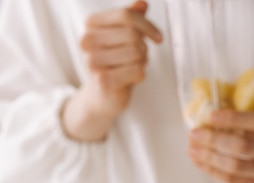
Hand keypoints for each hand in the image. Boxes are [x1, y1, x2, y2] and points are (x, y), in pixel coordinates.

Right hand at [62, 1, 161, 141]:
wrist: (102, 95)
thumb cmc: (116, 62)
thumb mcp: (123, 38)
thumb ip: (132, 20)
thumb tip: (142, 3)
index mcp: (91, 24)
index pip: (126, 15)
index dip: (148, 26)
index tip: (158, 38)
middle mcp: (87, 40)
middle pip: (133, 35)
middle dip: (143, 48)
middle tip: (138, 58)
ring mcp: (93, 61)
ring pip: (137, 53)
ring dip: (142, 62)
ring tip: (131, 67)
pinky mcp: (103, 80)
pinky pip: (138, 71)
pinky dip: (140, 75)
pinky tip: (130, 79)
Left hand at [187, 110, 253, 182]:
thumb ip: (250, 127)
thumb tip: (209, 122)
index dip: (231, 118)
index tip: (210, 116)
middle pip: (241, 145)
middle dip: (213, 139)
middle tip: (194, 134)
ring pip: (235, 165)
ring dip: (209, 156)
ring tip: (192, 150)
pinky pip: (233, 180)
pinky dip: (213, 170)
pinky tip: (201, 163)